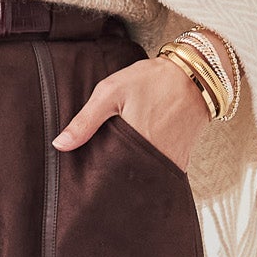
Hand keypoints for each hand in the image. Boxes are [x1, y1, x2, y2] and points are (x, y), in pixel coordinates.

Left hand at [51, 52, 208, 172]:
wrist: (197, 75)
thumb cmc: (152, 80)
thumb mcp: (111, 92)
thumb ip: (85, 120)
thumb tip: (60, 145)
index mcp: (133, 145)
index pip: (108, 175)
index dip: (96, 178)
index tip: (87, 180)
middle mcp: (153, 159)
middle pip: (126, 181)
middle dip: (112, 180)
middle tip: (99, 179)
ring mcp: (170, 163)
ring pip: (143, 180)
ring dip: (130, 176)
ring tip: (118, 170)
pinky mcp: (181, 161)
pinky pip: (160, 174)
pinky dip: (148, 171)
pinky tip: (138, 163)